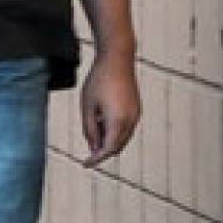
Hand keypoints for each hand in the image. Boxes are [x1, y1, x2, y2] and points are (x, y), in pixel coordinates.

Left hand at [80, 49, 139, 167]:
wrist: (117, 58)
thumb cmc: (99, 80)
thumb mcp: (87, 107)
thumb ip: (89, 129)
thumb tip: (93, 147)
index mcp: (118, 121)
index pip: (108, 149)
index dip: (96, 160)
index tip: (85, 164)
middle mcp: (131, 120)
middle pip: (117, 146)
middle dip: (102, 151)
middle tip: (88, 152)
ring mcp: (136, 114)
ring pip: (122, 138)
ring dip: (109, 141)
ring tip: (93, 130)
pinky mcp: (136, 108)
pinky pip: (126, 128)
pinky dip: (114, 132)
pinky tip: (102, 121)